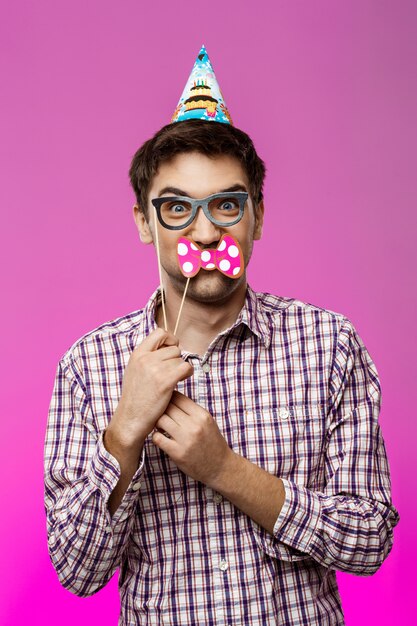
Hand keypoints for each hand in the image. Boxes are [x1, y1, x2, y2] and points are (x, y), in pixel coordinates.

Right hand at [108, 329, 193, 448]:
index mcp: (137, 354)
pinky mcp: (165, 381)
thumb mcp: (135, 370)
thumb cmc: (135, 397)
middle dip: (176, 359)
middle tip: (172, 372)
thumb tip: (167, 347)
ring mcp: (155, 369)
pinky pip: (186, 367)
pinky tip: (182, 380)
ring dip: (181, 368)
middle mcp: (145, 358)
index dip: (169, 340)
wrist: (130, 419)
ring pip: (180, 358)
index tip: (170, 352)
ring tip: (174, 379)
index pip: (159, 332)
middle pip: (174, 348)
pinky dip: (188, 373)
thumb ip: (148, 357)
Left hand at [152, 391, 233, 486]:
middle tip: (160, 415)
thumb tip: (172, 397)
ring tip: (160, 427)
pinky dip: (156, 436)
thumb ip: (192, 410)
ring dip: (157, 422)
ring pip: (161, 420)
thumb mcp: (207, 422)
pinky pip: (157, 438)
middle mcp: (194, 425)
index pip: (179, 398)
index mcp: (202, 415)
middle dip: (162, 410)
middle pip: (168, 407)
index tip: (166, 402)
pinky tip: (161, 438)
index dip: (169, 398)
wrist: (220, 467)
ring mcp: (185, 439)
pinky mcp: (177, 453)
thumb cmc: (211, 443)